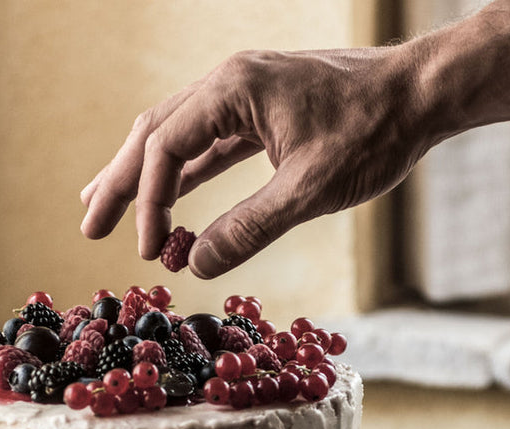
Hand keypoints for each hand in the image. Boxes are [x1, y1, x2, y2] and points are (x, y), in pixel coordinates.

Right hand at [79, 46, 431, 278]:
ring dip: (140, 175)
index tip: (149, 252)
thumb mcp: (311, 190)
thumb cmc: (374, 134)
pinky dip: (181, 174)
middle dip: (118, 182)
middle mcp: (229, 83)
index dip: (148, 203)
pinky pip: (206, 144)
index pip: (166, 148)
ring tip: (103, 208)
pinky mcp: (259, 112)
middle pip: (153, 134)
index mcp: (234, 89)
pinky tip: (166, 199)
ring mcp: (243, 95)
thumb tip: (195, 265)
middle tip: (87, 225)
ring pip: (174, 136)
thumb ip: (250, 228)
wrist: (422, 94)